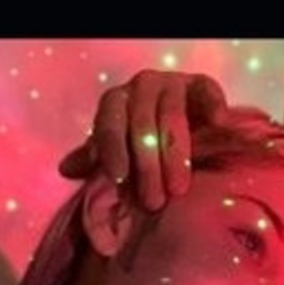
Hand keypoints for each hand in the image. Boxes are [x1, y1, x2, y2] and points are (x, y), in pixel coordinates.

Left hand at [58, 69, 228, 209]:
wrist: (180, 125)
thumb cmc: (140, 143)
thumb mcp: (117, 152)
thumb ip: (95, 159)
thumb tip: (65, 169)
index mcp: (115, 102)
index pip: (109, 124)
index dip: (112, 149)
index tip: (119, 177)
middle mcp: (140, 87)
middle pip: (141, 125)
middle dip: (147, 166)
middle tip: (153, 201)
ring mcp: (172, 83)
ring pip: (172, 116)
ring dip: (176, 155)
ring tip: (178, 188)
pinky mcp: (199, 85)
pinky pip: (206, 91)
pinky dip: (213, 105)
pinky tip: (217, 123)